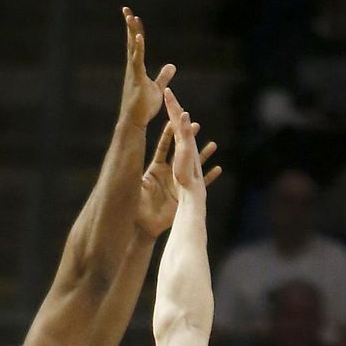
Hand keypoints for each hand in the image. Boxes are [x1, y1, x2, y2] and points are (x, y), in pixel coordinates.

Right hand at [119, 7, 175, 128]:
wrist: (134, 121)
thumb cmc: (144, 108)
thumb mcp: (158, 89)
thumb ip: (164, 76)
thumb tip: (172, 66)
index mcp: (136, 68)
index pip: (136, 46)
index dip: (135, 31)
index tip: (134, 17)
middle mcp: (132, 68)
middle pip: (131, 42)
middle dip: (129, 26)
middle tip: (126, 10)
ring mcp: (133, 72)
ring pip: (132, 47)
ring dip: (132, 32)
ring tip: (131, 17)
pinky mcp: (136, 78)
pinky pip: (137, 60)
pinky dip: (138, 47)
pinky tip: (138, 36)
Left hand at [136, 111, 220, 237]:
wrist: (141, 226)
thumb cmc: (134, 205)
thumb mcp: (134, 181)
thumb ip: (134, 164)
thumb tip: (127, 143)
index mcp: (155, 169)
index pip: (164, 147)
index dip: (170, 133)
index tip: (176, 119)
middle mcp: (167, 174)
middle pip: (180, 152)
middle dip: (188, 138)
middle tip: (196, 125)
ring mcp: (177, 185)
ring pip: (193, 166)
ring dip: (202, 155)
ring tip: (213, 144)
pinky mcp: (183, 197)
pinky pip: (199, 185)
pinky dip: (208, 177)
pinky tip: (218, 169)